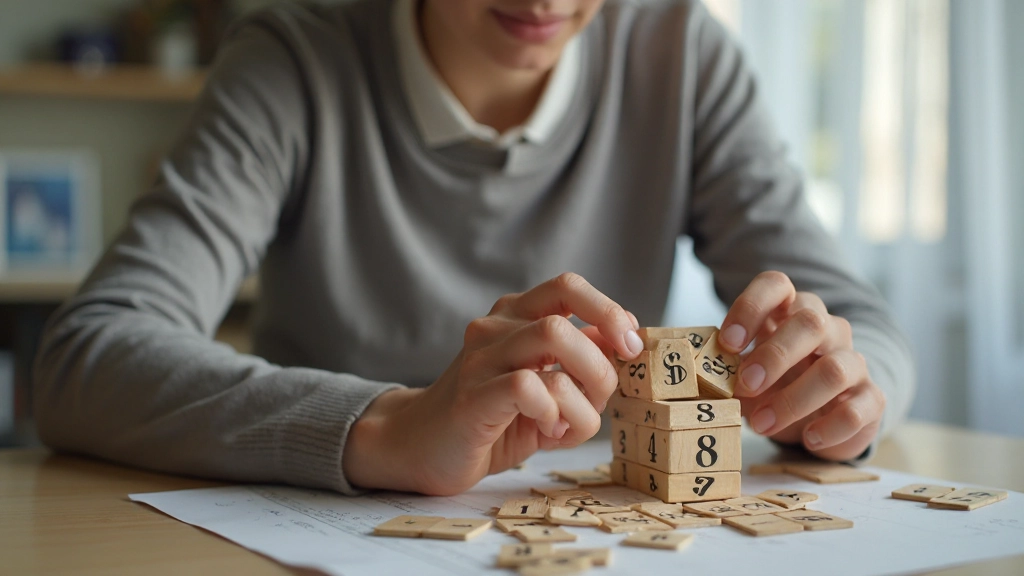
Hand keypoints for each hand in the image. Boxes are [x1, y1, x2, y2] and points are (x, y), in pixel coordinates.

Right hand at [342, 273, 643, 494]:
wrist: (423, 447)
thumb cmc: (493, 417)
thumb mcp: (547, 383)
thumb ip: (580, 358)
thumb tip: (623, 333)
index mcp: (514, 316)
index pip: (569, 286)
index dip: (609, 312)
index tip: (631, 347)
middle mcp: (495, 328)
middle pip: (566, 320)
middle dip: (600, 367)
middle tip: (597, 401)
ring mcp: (480, 360)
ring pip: (553, 340)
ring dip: (581, 391)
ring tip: (566, 422)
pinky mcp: (472, 398)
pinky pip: (529, 387)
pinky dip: (553, 412)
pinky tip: (547, 431)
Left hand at [718, 271, 885, 460]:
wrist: (823, 416)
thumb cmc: (775, 384)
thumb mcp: (747, 372)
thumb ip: (726, 368)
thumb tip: (697, 376)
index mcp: (789, 312)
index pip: (776, 285)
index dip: (751, 307)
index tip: (728, 343)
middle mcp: (826, 329)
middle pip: (810, 322)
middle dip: (774, 355)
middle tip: (745, 385)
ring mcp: (853, 361)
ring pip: (835, 369)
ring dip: (794, 399)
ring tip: (762, 424)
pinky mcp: (871, 398)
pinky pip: (860, 408)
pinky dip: (831, 427)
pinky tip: (808, 439)